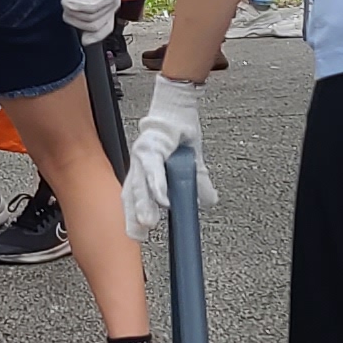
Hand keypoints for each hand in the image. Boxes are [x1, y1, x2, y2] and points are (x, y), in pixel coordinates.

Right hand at [61, 0, 120, 36]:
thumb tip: (80, 33)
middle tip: (67, 8)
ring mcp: (113, 0)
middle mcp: (114, 6)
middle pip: (92, 27)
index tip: (83, 39)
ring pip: (90, 18)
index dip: (92, 38)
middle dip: (75, 20)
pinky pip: (91, 7)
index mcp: (109, 9)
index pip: (104, 31)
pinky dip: (76, 4)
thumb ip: (82, 11)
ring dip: (73, 11)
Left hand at [120, 73, 216, 245]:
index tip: (138, 235)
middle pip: (134, 195)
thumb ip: (198, 183)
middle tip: (138, 236)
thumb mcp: (192, 163)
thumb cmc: (179, 131)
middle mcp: (140, 165)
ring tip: (148, 223)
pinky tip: (162, 199)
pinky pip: (154, 169)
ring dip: (144, 205)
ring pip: (141, 185)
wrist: (178, 106)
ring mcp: (144, 156)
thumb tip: (209, 202)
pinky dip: (158, 185)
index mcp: (146, 171)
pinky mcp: (153, 146)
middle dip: (134, 217)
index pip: (137, 198)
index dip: (134, 216)